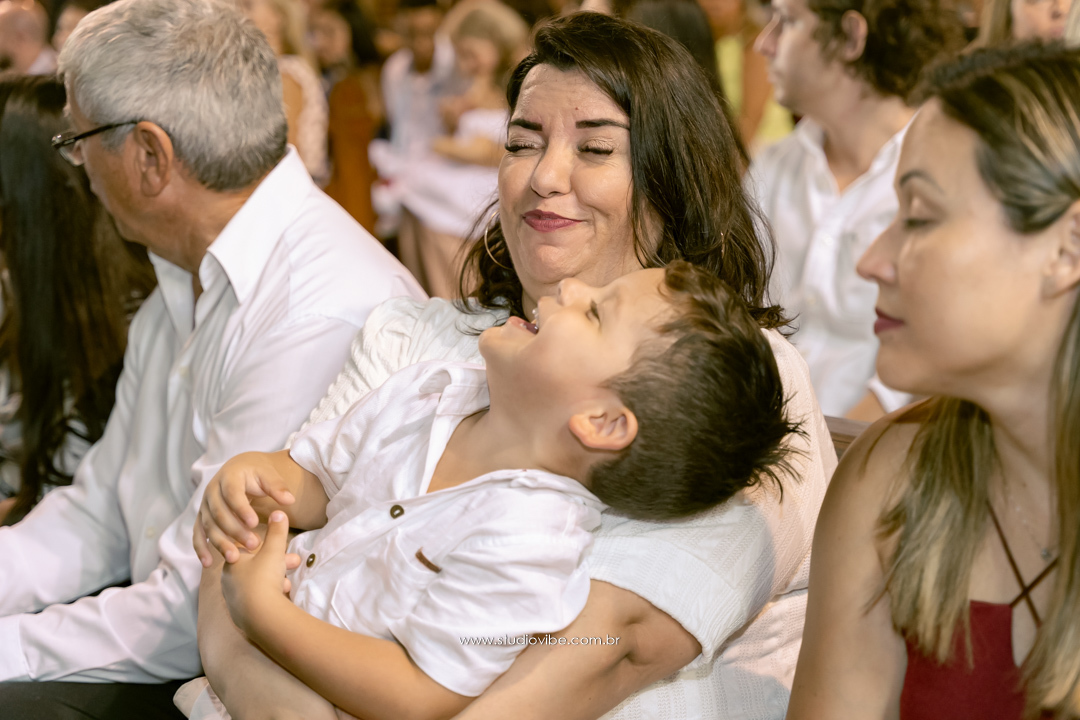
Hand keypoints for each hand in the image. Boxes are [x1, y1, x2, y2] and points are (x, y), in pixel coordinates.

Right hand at [195, 452, 296, 565]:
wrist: (240, 468)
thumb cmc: (257, 472)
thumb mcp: (268, 474)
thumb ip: (277, 487)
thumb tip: (289, 500)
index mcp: (229, 477)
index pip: (232, 494)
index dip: (241, 509)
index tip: (255, 523)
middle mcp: (212, 490)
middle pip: (219, 513)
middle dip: (235, 530)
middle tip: (253, 545)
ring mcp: (205, 505)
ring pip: (209, 525)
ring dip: (220, 542)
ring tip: (235, 558)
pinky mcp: (201, 517)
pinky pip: (198, 533)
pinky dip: (200, 548)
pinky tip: (207, 563)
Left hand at [221, 511, 300, 635]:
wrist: (260, 617)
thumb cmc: (263, 579)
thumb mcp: (274, 551)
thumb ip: (277, 531)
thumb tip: (278, 512)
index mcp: (232, 562)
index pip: (244, 548)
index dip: (261, 545)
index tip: (275, 545)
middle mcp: (228, 580)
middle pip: (254, 567)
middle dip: (276, 563)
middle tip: (293, 562)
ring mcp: (233, 599)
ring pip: (256, 583)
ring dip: (274, 580)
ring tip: (288, 582)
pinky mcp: (239, 615)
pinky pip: (256, 600)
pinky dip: (269, 595)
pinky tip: (280, 596)